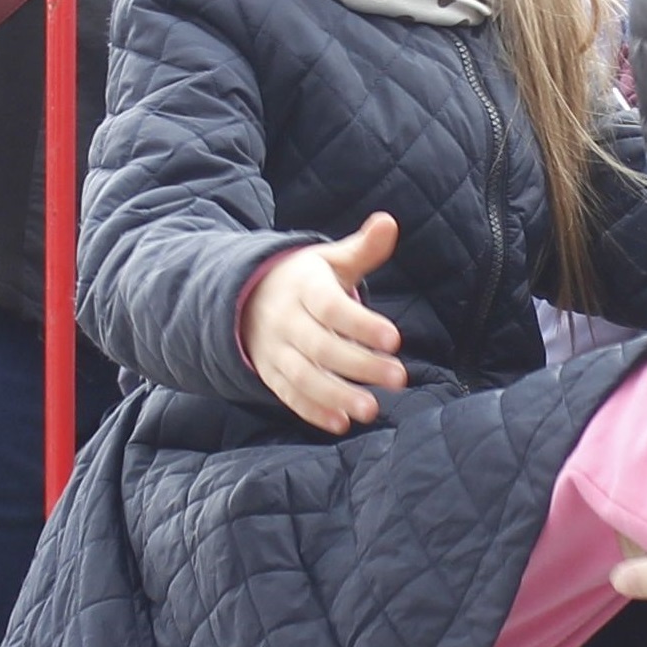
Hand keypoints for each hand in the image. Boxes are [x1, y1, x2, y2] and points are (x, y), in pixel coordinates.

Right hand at [240, 214, 409, 432]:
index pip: (332, 307)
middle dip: (359, 365)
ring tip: (371, 410)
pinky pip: (289, 395)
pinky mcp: (271, 374)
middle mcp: (285, 321)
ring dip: (337, 395)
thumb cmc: (305, 279)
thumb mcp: (330, 259)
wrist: (248, 298)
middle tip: (399, 379)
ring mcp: (275, 350)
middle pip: (320, 347)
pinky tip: (341, 423)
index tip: (394, 339)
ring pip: (303, 376)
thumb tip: (388, 223)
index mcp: (303, 287)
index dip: (361, 324)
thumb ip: (363, 248)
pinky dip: (313, 411)